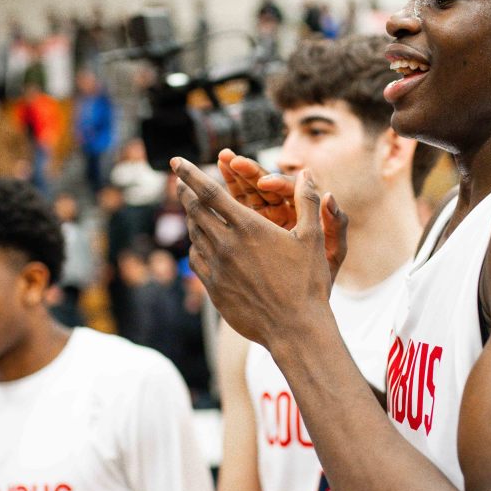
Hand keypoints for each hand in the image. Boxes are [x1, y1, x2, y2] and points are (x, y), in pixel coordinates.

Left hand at [171, 158, 334, 345]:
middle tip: (180, 182)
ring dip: (191, 218)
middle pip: (195, 211)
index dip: (190, 174)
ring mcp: (218, 269)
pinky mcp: (214, 288)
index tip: (176, 161)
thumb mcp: (313, 238)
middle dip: (185, 192)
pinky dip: (195, 245)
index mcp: (248, 228)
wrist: (294, 329)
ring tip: (191, 210)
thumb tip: (307, 173)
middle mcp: (226, 245)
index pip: (209, 192)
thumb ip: (308, 202)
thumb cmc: (307, 283)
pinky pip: (197, 260)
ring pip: (194, 235)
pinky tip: (200, 244)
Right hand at [215, 149, 348, 280]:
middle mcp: (281, 212)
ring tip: (221, 160)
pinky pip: (233, 212)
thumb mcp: (332, 254)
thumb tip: (329, 196)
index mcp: (302, 213)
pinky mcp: (246, 232)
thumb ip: (335, 225)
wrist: (297, 308)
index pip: (289, 191)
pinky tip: (206, 196)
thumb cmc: (320, 281)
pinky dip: (221, 203)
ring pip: (245, 194)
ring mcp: (261, 221)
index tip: (266, 184)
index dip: (278, 184)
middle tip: (230, 158)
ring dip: (232, 178)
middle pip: (262, 185)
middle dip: (247, 172)